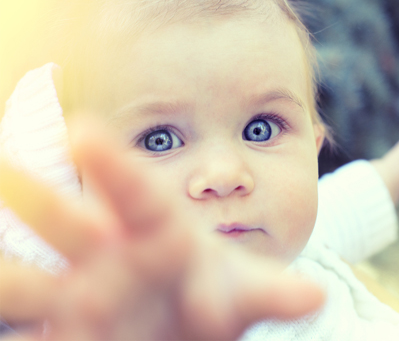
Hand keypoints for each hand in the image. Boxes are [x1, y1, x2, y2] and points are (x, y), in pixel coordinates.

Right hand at [0, 120, 323, 340]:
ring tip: (0, 248)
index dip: (113, 164)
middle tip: (7, 172)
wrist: (188, 323)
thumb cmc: (214, 298)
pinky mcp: (65, 327)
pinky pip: (31, 314)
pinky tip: (9, 307)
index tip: (84, 129)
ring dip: (15, 264)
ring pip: (37, 268)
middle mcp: (112, 251)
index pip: (136, 192)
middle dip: (44, 201)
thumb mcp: (242, 297)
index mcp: (157, 230)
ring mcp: (81, 288)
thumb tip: (314, 294)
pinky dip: (18, 306)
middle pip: (70, 222)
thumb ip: (273, 294)